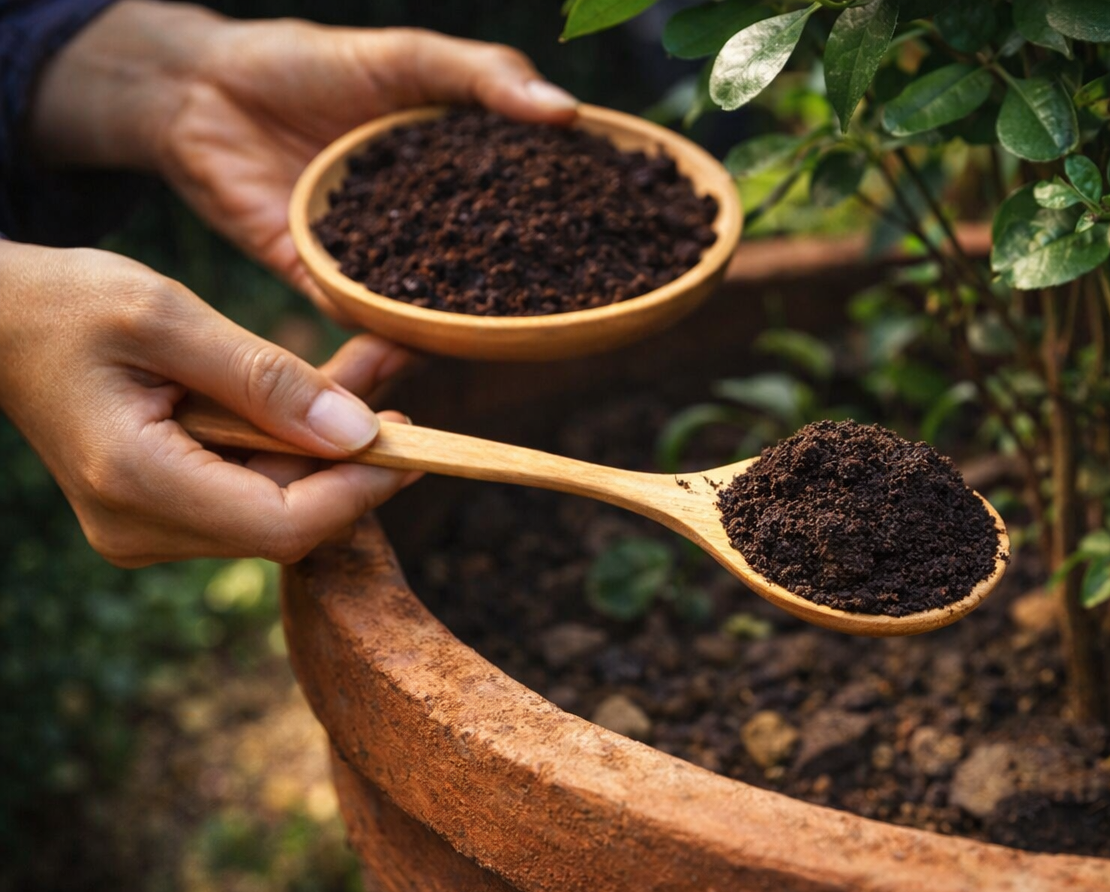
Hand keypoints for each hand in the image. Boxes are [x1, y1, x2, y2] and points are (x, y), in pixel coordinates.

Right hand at [0, 240, 416, 565]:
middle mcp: (140, 528)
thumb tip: (359, 433)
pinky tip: (327, 389)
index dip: (361, 490)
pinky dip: (292, 441)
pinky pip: (251, 486)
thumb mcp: (167, 318)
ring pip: (278, 504)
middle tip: (397, 382)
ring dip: (328, 442)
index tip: (415, 441)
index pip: (284, 525)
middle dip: (353, 456)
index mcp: (136, 484)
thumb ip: (265, 379)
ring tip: (372, 367)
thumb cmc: (65, 304)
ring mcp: (148, 527)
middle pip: (289, 519)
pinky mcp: (162, 510)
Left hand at [30, 1, 577, 306]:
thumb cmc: (306, 63)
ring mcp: (388, 264)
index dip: (588, 223)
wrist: (197, 93)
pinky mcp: (334, 289)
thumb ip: (483, 78)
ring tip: (535, 345)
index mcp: (464, 174)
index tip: (647, 247)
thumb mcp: (407, 57)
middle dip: (554, 291)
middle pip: (506, 266)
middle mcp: (437, 227)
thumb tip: (568, 112)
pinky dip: (405, 340)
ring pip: (450, 305)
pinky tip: (435, 352)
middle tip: (606, 315)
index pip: (537, 204)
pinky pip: (377, 323)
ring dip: (488, 326)